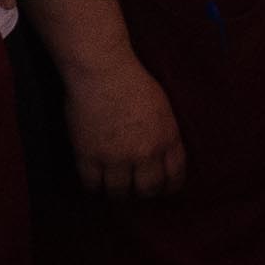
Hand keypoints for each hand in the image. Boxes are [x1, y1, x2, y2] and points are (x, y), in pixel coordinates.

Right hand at [60, 44, 187, 199]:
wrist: (102, 71)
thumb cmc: (132, 80)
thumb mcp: (162, 107)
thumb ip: (165, 134)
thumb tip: (162, 155)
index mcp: (167, 138)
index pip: (175, 176)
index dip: (168, 188)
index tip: (163, 190)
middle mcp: (145, 153)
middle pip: (148, 190)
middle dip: (143, 193)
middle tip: (136, 190)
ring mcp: (117, 157)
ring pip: (120, 192)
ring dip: (118, 192)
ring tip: (114, 186)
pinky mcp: (89, 156)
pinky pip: (92, 185)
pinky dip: (94, 186)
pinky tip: (95, 181)